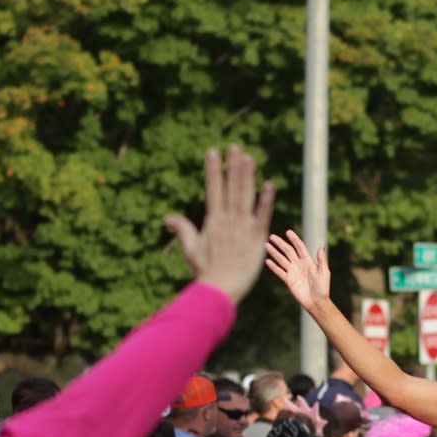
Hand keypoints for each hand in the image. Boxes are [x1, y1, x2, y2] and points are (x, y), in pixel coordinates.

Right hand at [162, 146, 276, 306]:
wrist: (220, 289)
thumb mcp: (190, 248)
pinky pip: (262, 217)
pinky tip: (270, 186)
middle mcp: (228, 221)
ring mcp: (243, 228)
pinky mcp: (257, 239)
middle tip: (235, 147)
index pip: (213, 190)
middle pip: (231, 189)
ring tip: (249, 158)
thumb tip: (167, 218)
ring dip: (247, 177)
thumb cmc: (205, 271)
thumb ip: (182, 230)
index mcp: (213, 221)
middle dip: (232, 167)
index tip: (212, 152)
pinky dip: (266, 202)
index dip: (213, 170)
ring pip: (245, 197)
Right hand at [263, 230, 332, 314]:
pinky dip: (273, 266)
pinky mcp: (288, 280)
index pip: (299, 247)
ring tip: (266, 245)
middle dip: (280, 243)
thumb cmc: (323, 287)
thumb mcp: (324, 272)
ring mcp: (293, 272)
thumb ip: (321, 259)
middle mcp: (299, 264)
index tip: (288, 232)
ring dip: (274, 252)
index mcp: (308, 261)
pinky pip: (279, 271)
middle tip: (271, 236)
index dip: (294, 239)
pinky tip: (267, 260)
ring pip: (281, 259)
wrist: (317, 302)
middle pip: (288, 251)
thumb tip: (322, 245)